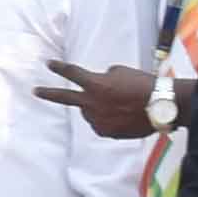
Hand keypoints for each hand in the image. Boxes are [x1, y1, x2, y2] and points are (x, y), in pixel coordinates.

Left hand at [39, 56, 160, 140]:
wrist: (162, 106)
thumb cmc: (143, 85)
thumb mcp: (121, 73)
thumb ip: (103, 78)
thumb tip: (99, 86)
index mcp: (95, 84)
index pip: (72, 73)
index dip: (59, 67)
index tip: (48, 63)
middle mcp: (92, 103)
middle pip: (64, 97)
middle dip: (48, 93)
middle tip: (35, 91)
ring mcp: (98, 119)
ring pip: (90, 112)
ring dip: (98, 107)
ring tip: (120, 105)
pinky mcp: (107, 132)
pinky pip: (102, 124)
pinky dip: (109, 120)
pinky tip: (124, 116)